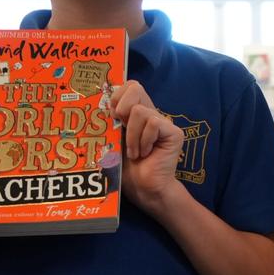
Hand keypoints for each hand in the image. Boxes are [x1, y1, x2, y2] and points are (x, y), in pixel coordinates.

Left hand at [113, 81, 184, 209]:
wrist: (143, 189)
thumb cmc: (126, 169)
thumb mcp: (112, 140)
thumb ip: (109, 121)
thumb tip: (100, 104)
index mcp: (135, 114)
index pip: (129, 85)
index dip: (116, 96)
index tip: (112, 117)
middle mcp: (151, 114)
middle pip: (135, 87)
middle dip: (121, 108)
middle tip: (122, 131)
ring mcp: (164, 122)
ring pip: (140, 111)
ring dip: (132, 135)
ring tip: (135, 152)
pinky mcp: (174, 132)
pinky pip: (152, 123)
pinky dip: (144, 140)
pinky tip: (146, 153)